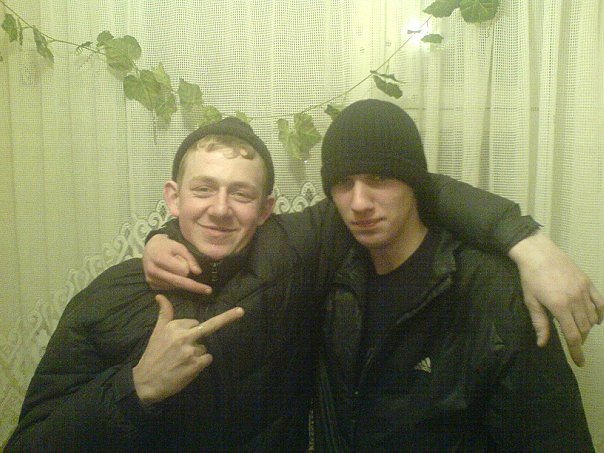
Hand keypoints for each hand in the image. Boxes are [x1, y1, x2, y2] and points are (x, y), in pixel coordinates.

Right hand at [132, 294, 243, 403]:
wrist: (145, 382)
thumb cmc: (152, 355)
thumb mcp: (156, 332)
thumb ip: (164, 313)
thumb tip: (160, 295)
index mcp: (174, 326)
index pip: (195, 322)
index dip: (191, 330)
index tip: (181, 338)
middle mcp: (183, 336)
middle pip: (210, 326)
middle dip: (227, 318)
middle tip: (241, 312)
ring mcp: (190, 351)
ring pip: (205, 347)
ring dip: (197, 354)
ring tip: (181, 362)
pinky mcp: (195, 365)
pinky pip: (208, 359)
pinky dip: (201, 364)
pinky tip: (187, 368)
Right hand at [143, 234, 211, 294]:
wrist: (150, 248)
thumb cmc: (167, 245)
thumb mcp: (180, 247)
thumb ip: (190, 258)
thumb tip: (198, 272)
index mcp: (159, 259)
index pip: (181, 271)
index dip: (186, 266)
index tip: (186, 261)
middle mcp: (153, 271)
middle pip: (179, 282)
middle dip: (194, 286)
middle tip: (209, 291)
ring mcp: (151, 280)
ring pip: (175, 286)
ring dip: (180, 280)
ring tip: (175, 269)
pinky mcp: (151, 286)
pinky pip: (169, 289)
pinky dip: (174, 284)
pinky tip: (171, 274)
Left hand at [509, 231, 602, 365]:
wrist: (538, 253)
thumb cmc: (530, 278)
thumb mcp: (531, 301)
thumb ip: (540, 323)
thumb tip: (543, 343)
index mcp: (559, 306)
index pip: (572, 335)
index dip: (576, 351)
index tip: (580, 362)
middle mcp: (575, 300)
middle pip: (584, 328)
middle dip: (579, 339)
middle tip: (573, 342)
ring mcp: (584, 290)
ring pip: (592, 317)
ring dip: (587, 327)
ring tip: (579, 330)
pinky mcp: (588, 282)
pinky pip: (600, 302)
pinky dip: (600, 313)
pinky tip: (597, 321)